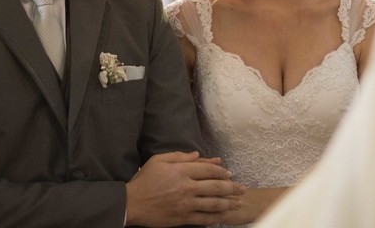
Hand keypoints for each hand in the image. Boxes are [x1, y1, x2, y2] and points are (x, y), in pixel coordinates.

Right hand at [125, 151, 244, 226]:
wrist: (132, 204)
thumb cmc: (144, 180)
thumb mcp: (159, 160)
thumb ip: (180, 156)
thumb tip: (198, 155)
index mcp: (182, 171)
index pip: (209, 170)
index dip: (222, 171)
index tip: (229, 173)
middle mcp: (187, 187)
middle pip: (216, 186)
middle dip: (232, 188)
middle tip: (242, 189)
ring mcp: (186, 204)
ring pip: (213, 203)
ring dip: (229, 203)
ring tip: (238, 204)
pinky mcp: (182, 218)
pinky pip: (203, 219)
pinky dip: (214, 218)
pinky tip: (222, 218)